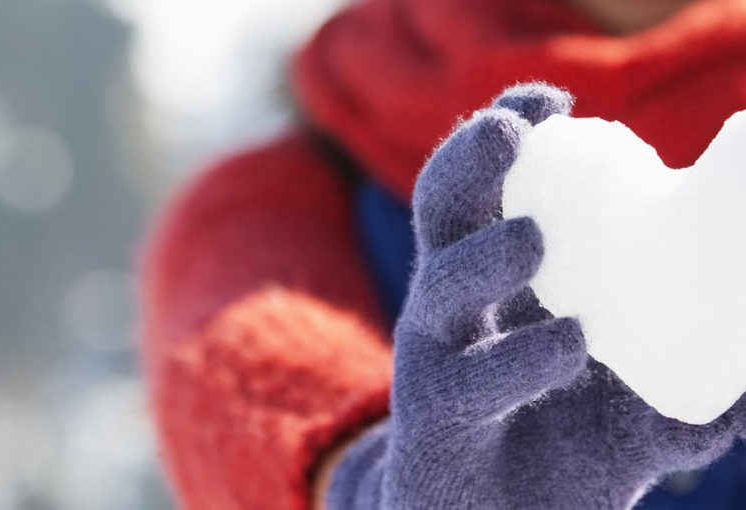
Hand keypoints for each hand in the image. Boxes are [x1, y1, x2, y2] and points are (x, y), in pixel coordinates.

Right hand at [325, 83, 745, 509]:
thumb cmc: (551, 454)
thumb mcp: (620, 410)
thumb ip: (682, 387)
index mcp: (490, 284)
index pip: (480, 192)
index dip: (504, 140)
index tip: (550, 99)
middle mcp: (451, 309)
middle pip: (440, 216)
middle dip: (465, 164)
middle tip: (509, 130)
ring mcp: (432, 362)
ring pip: (440, 289)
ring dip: (484, 258)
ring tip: (534, 240)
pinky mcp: (432, 421)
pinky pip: (468, 382)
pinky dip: (522, 360)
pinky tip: (570, 345)